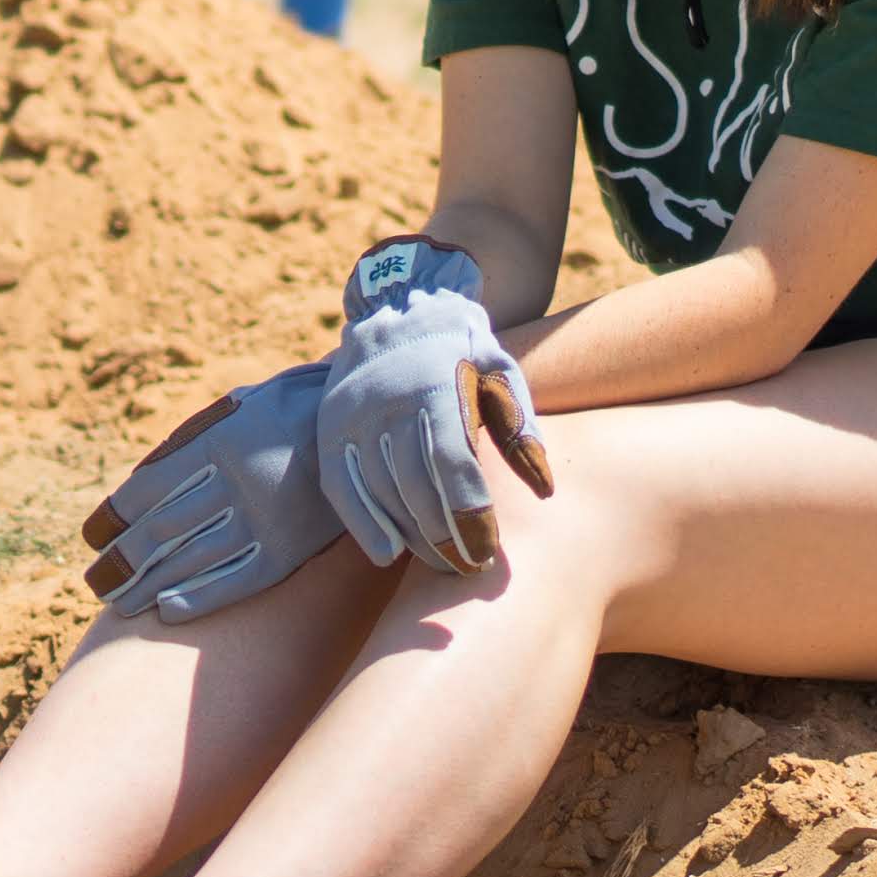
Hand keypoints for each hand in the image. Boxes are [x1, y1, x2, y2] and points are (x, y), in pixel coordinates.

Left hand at [79, 361, 341, 620]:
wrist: (365, 425)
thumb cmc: (284, 414)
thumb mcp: (235, 410)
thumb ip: (187, 445)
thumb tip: (135, 490)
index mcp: (219, 443)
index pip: (148, 490)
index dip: (113, 518)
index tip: (91, 537)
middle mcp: (239, 483)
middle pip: (163, 531)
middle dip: (122, 561)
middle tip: (93, 583)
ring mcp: (267, 519)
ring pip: (194, 560)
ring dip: (150, 585)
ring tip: (120, 604)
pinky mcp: (292, 549)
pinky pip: (238, 580)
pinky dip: (200, 598)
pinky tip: (168, 611)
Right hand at [313, 275, 550, 575]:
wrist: (400, 306)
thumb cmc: (463, 348)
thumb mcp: (502, 372)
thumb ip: (520, 429)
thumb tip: (545, 490)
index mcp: (435, 383)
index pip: (452, 463)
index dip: (469, 513)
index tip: (487, 552)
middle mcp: (387, 399)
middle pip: (415, 485)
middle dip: (444, 535)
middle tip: (468, 570)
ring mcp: (352, 413)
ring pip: (380, 490)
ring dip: (411, 536)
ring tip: (441, 564)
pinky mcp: (331, 426)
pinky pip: (342, 486)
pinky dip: (363, 523)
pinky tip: (387, 554)